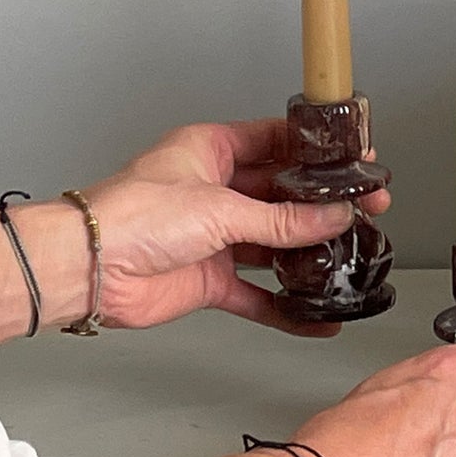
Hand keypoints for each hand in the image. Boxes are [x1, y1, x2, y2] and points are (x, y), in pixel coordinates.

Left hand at [72, 120, 391, 337]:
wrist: (88, 270)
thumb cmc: (131, 216)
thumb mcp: (221, 207)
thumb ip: (283, 218)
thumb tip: (332, 217)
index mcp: (212, 151)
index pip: (278, 141)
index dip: (318, 151)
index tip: (355, 158)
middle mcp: (216, 190)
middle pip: (284, 194)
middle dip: (325, 204)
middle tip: (367, 208)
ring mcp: (214, 235)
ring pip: (276, 242)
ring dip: (310, 252)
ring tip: (351, 255)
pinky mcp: (210, 278)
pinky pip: (257, 293)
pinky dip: (285, 307)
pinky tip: (314, 315)